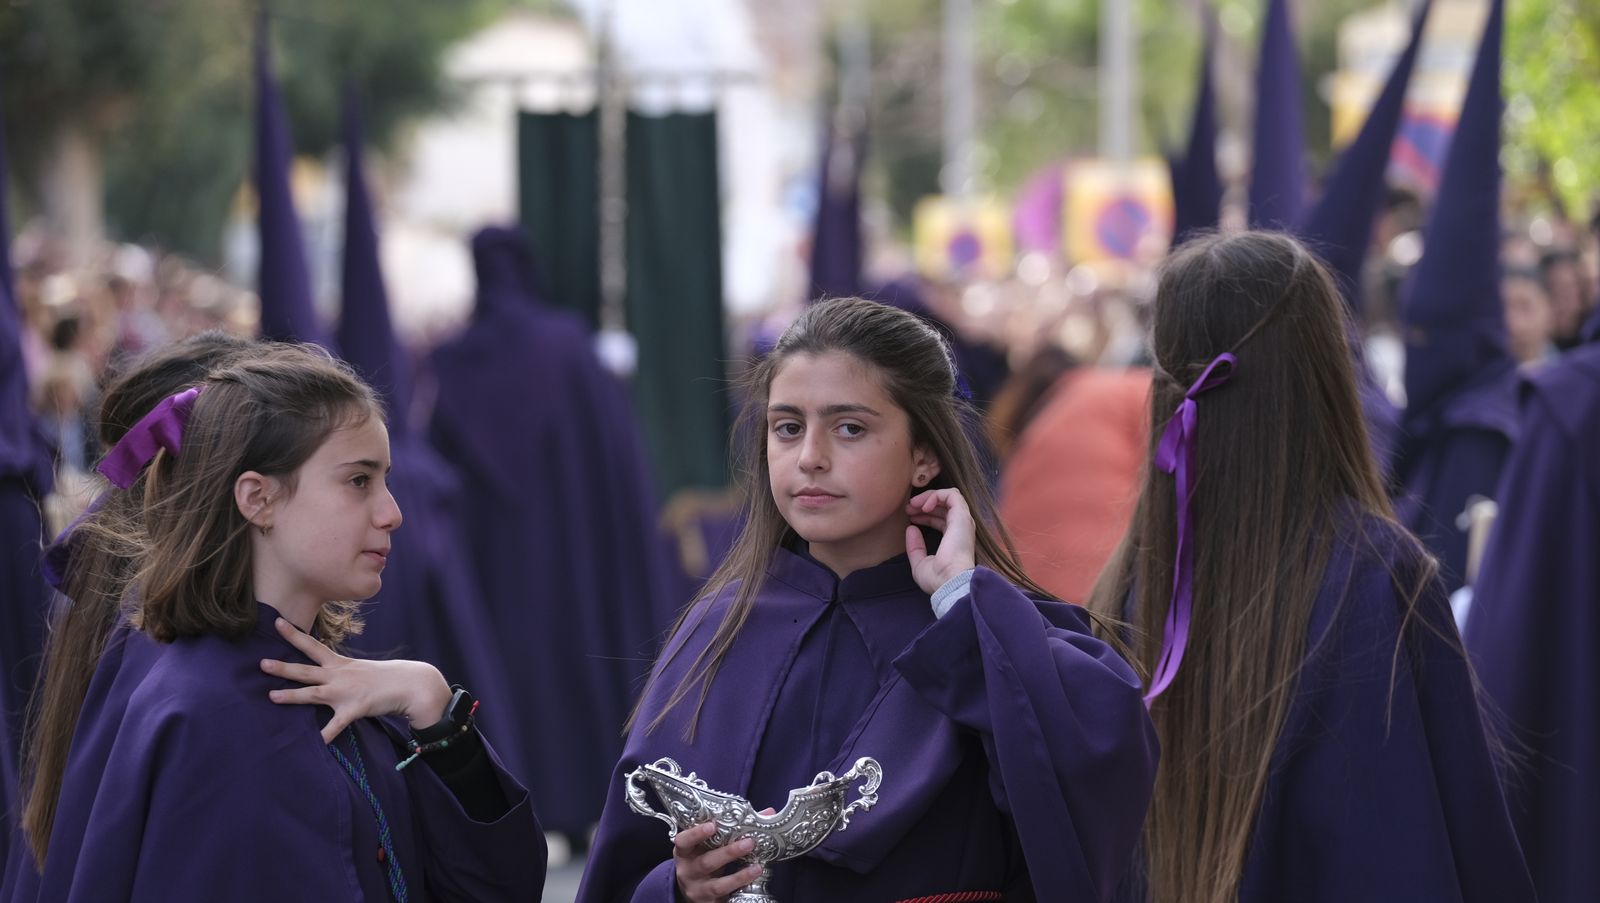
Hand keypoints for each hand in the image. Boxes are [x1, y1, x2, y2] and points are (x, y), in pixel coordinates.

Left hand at [260, 617, 451, 743]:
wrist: (410, 683)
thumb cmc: (385, 677)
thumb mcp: (359, 669)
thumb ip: (339, 673)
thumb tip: (324, 676)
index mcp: (339, 664)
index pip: (312, 646)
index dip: (294, 635)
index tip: (277, 622)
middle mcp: (339, 675)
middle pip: (306, 670)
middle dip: (283, 667)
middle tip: (261, 663)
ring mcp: (345, 693)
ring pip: (313, 693)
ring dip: (291, 696)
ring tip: (272, 696)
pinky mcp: (354, 709)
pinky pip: (335, 726)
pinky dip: (325, 736)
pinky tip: (315, 744)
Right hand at [673, 821, 766, 902]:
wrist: (692, 889)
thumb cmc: (703, 858)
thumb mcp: (708, 844)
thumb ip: (731, 828)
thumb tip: (766, 813)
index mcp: (684, 852)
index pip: (684, 841)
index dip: (696, 834)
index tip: (712, 825)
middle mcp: (688, 872)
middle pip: (706, 862)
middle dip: (729, 853)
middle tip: (749, 843)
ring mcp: (698, 890)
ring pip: (717, 885)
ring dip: (739, 876)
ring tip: (757, 868)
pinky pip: (725, 898)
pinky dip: (740, 890)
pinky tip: (753, 883)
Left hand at [905, 488, 976, 595]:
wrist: (949, 581)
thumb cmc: (937, 578)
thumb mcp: (919, 563)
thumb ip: (915, 546)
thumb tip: (911, 528)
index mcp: (953, 540)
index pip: (941, 520)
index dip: (924, 515)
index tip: (909, 517)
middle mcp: (960, 528)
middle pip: (944, 507)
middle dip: (924, 504)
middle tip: (908, 508)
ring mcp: (963, 521)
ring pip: (949, 496)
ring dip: (929, 496)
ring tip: (913, 504)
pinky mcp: (962, 515)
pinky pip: (952, 494)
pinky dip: (936, 495)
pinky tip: (923, 506)